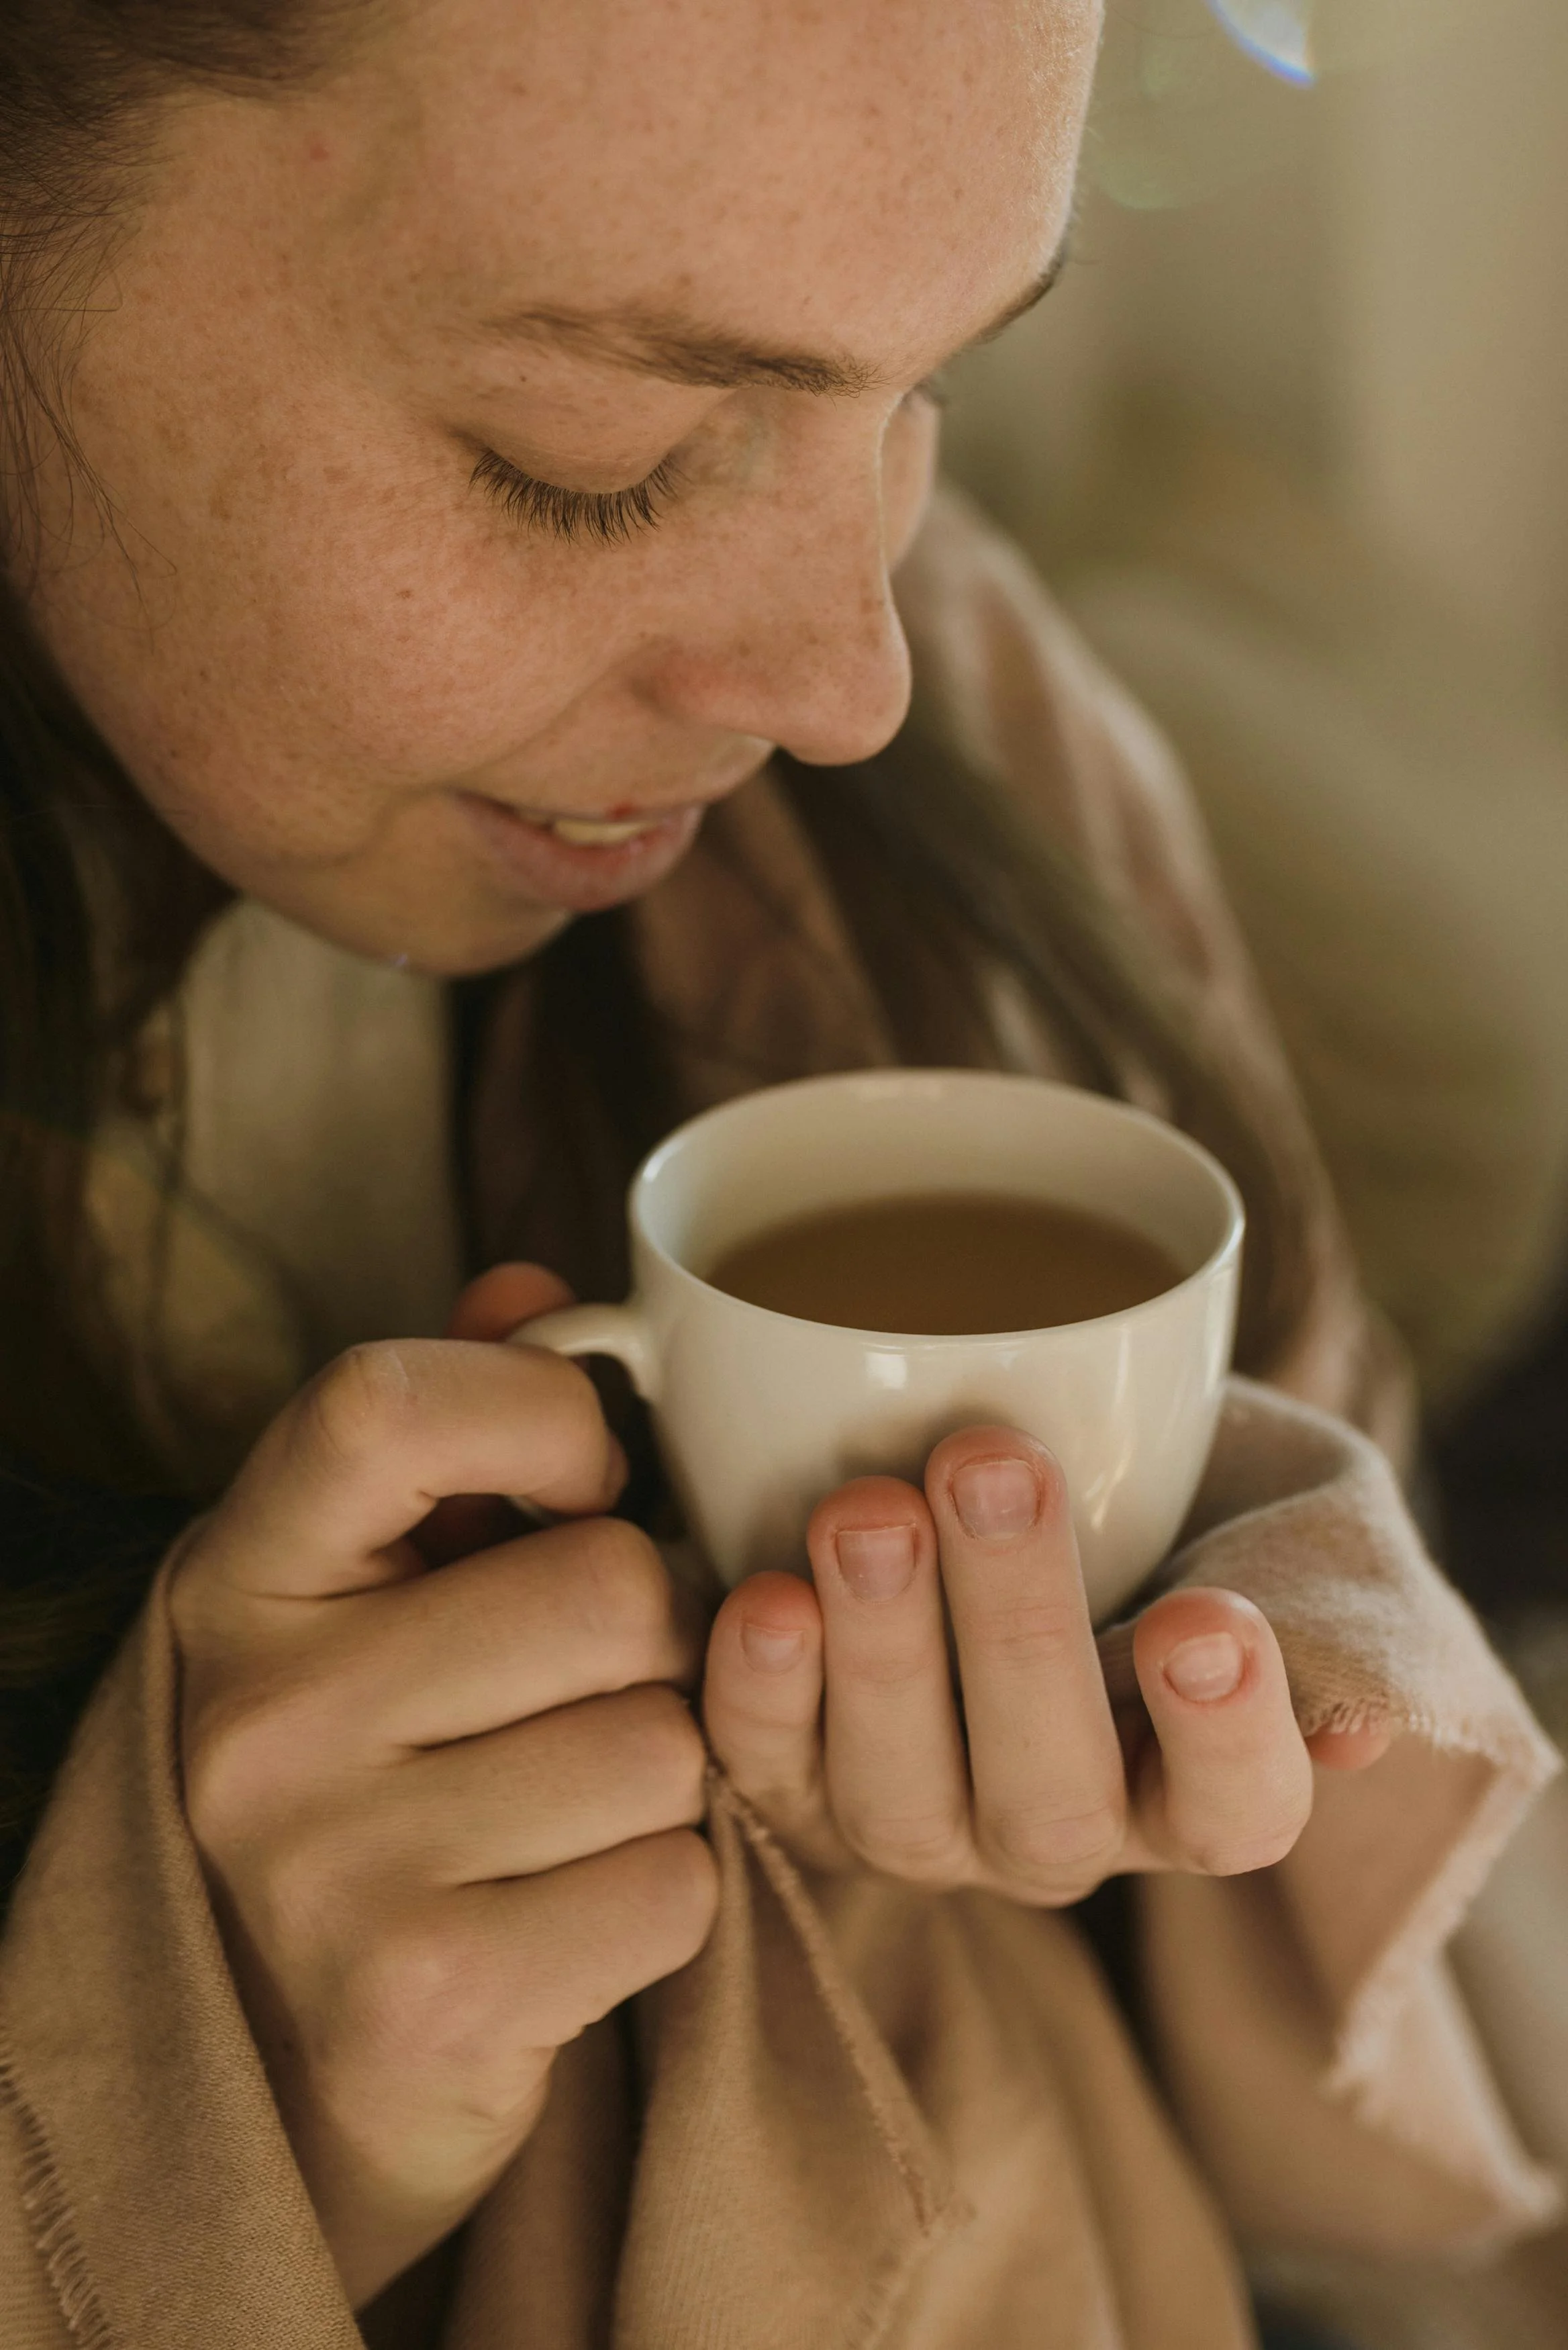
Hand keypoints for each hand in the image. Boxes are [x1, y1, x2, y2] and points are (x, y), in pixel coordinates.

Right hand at [171, 1266, 716, 2310]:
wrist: (319, 2050)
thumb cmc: (389, 1764)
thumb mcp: (386, 1580)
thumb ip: (460, 1420)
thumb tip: (538, 1286)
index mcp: (243, 1576)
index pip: (386, 1404)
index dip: (543, 1416)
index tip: (587, 1480)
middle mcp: (259, 1714)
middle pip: (607, 1588)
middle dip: (658, 1638)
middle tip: (599, 1683)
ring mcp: (324, 1867)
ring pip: (662, 1743)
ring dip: (667, 1775)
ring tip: (577, 1800)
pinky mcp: (418, 1996)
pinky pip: (673, 1886)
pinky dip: (666, 1894)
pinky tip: (579, 1904)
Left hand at [704, 1424, 1389, 1899]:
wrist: (1012, 1472)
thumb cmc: (1169, 1494)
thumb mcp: (1269, 1524)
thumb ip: (1309, 1598)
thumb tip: (1353, 1728)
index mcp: (1187, 1781)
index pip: (1232, 1807)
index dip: (1223, 1736)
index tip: (1206, 1623)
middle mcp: (1054, 1830)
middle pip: (1049, 1798)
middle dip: (1018, 1632)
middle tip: (994, 1468)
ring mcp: (918, 1822)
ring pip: (899, 1801)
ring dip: (879, 1655)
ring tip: (866, 1508)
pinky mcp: (791, 1784)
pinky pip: (763, 1771)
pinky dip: (752, 1693)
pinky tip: (756, 1597)